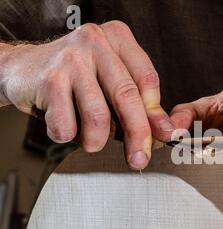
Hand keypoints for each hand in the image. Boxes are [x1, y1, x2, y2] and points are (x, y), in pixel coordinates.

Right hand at [0, 21, 174, 169]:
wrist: (22, 69)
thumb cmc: (75, 79)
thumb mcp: (110, 82)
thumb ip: (138, 102)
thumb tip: (163, 130)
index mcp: (118, 38)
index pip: (147, 79)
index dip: (156, 113)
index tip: (164, 135)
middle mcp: (96, 42)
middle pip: (127, 97)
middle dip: (138, 135)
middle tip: (139, 159)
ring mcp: (70, 59)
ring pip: (98, 116)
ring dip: (96, 141)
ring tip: (90, 140)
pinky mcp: (49, 80)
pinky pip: (67, 126)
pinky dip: (67, 136)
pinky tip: (63, 126)